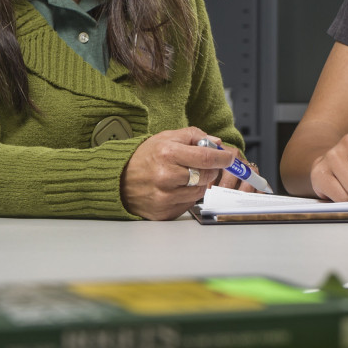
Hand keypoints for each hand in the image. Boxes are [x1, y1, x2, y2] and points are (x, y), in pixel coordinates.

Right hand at [120, 127, 237, 219]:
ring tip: (184, 176)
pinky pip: (188, 204)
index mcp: (167, 153)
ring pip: (199, 192)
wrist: (118, 179)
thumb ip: (194, 136)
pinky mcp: (164, 211)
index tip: (229, 157)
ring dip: (199, 184)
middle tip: (204, 166)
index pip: (206, 157)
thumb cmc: (144, 157)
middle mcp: (166, 176)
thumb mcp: (166, 137)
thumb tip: (216, 142)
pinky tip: (176, 188)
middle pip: (205, 176)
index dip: (222, 158)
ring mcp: (164, 196)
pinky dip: (187, 196)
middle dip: (210, 170)